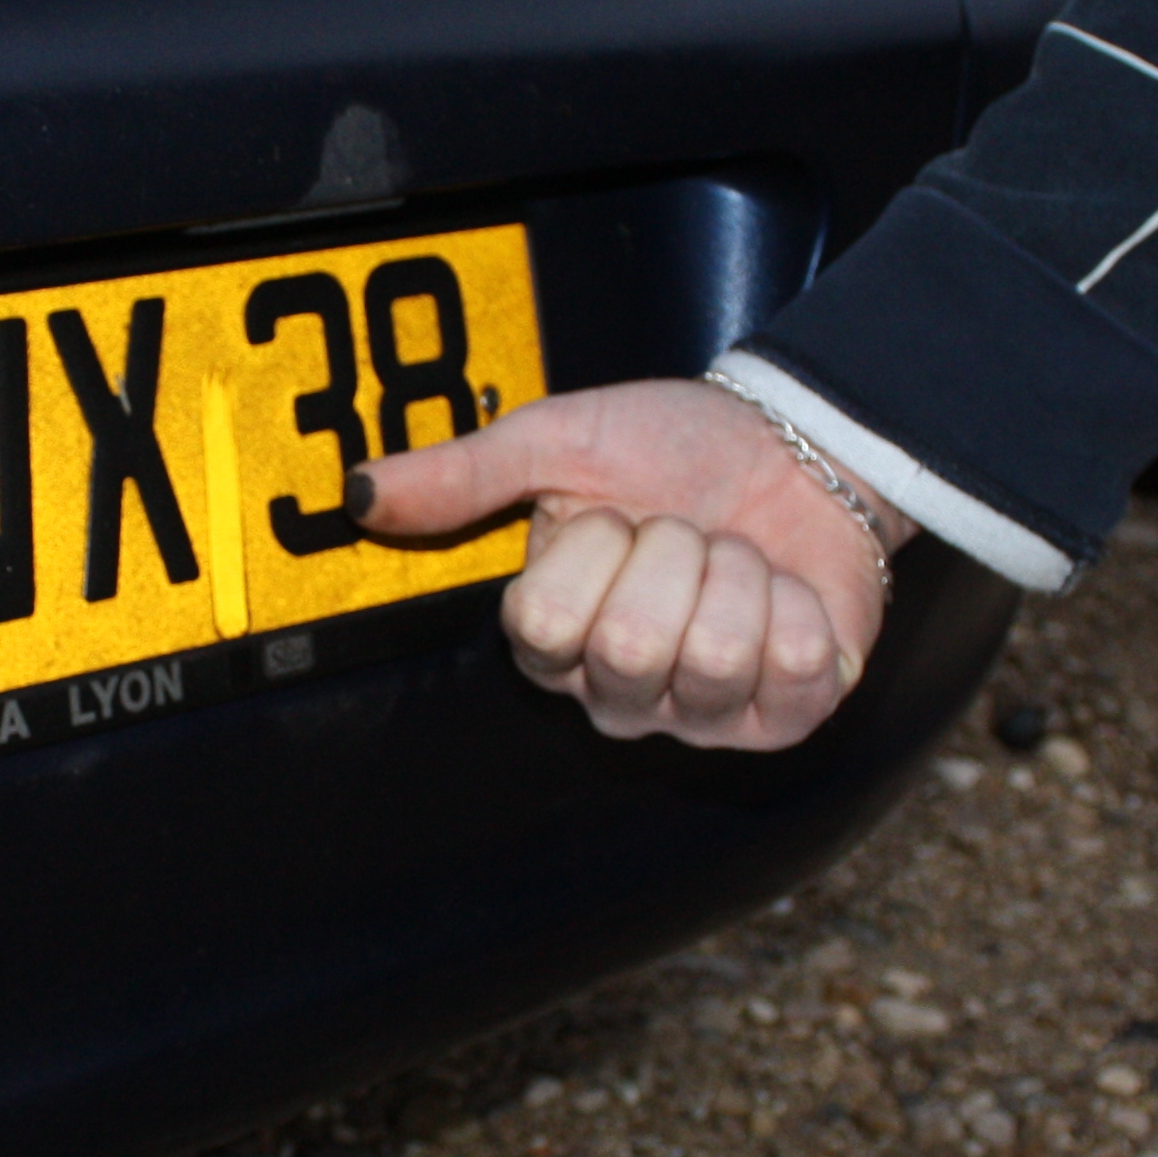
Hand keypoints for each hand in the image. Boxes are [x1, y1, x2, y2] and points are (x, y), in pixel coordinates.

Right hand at [352, 378, 907, 750]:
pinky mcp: (786, 716)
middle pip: (629, 646)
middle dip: (674, 553)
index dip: (595, 549)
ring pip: (712, 658)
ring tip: (737, 555)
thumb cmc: (671, 449)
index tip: (617, 516)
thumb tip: (358, 494)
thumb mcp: (558, 444)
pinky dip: (799, 602)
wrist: (795, 440)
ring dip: (738, 573)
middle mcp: (619, 695)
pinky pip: (793, 667)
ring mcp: (703, 716)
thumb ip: (461, 477)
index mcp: (552, 639)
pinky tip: (788, 589)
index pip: (546, 622)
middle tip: (687, 531)